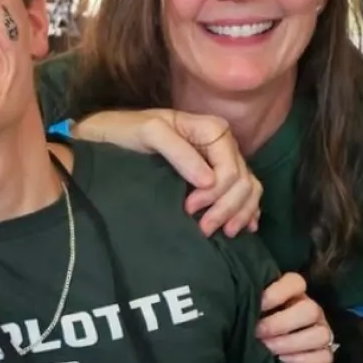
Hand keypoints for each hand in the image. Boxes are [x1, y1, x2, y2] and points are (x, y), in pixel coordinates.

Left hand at [71, 109, 260, 236]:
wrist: (114, 133)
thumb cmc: (129, 130)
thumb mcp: (150, 133)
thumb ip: (179, 153)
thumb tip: (208, 182)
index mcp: (212, 129)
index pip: (230, 169)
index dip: (216, 193)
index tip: (189, 208)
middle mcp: (223, 143)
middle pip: (242, 181)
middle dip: (227, 208)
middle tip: (204, 229)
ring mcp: (222, 159)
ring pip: (248, 188)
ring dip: (240, 213)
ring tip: (225, 233)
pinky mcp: (217, 172)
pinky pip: (245, 192)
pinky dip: (247, 209)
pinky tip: (246, 226)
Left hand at [256, 273, 335, 362]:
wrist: (271, 354)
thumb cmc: (258, 324)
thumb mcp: (254, 310)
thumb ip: (251, 304)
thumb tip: (236, 302)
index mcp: (294, 294)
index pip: (296, 282)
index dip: (278, 292)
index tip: (258, 305)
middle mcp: (311, 310)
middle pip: (310, 310)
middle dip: (280, 324)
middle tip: (258, 333)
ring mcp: (322, 332)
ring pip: (320, 334)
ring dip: (291, 343)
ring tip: (268, 349)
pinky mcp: (326, 354)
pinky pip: (324, 356)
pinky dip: (302, 360)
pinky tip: (282, 361)